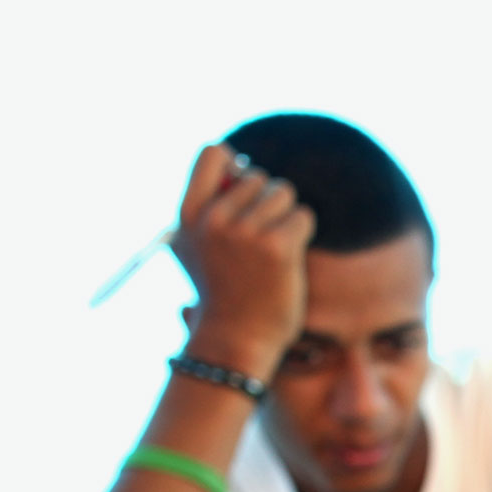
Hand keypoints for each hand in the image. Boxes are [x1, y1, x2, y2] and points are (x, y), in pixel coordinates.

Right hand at [170, 144, 312, 378]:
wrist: (236, 338)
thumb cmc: (221, 292)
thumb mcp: (193, 246)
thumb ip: (205, 205)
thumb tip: (235, 162)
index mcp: (188, 214)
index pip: (213, 153)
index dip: (236, 165)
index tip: (243, 192)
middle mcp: (213, 218)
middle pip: (258, 176)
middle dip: (266, 202)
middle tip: (258, 241)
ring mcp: (244, 231)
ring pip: (283, 192)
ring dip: (286, 216)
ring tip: (273, 249)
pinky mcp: (276, 246)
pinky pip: (302, 216)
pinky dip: (302, 233)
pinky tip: (288, 258)